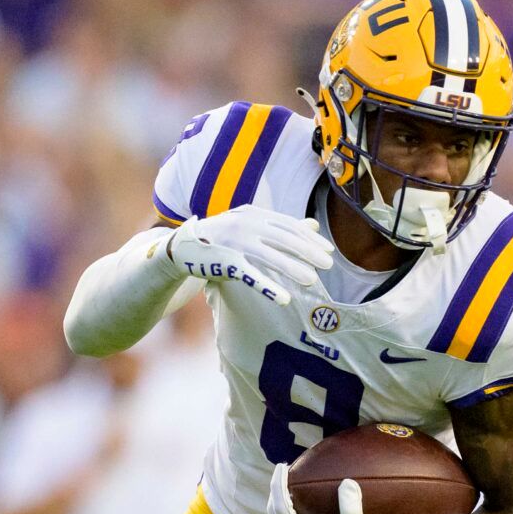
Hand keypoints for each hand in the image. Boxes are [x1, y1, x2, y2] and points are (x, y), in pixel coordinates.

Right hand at [168, 209, 333, 306]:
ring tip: (312, 281)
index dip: (309, 238)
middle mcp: (245, 224)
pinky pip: (250, 276)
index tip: (329, 250)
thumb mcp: (252, 226)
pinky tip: (284, 299)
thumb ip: (281, 227)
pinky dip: (267, 287)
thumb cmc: (224, 238)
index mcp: (254, 214)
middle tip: (328, 265)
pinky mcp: (224, 262)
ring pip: (269, 256)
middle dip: (307, 252)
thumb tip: (313, 225)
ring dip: (293, 269)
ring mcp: (234, 242)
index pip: (288, 225)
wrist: (184, 246)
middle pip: (283, 238)